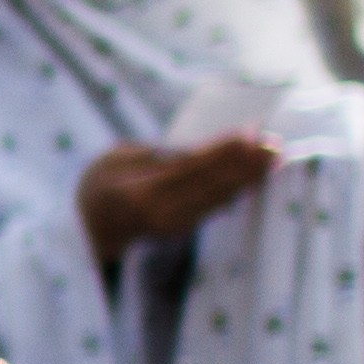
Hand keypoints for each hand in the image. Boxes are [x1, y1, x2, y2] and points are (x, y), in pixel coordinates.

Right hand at [79, 130, 279, 261]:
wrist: (88, 230)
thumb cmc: (98, 186)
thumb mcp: (114, 159)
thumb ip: (155, 154)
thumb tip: (197, 147)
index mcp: (141, 192)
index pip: (191, 167)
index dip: (223, 151)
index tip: (250, 134)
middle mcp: (162, 213)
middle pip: (213, 185)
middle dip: (247, 164)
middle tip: (276, 145)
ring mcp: (175, 225)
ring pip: (220, 198)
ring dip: (250, 178)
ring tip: (275, 159)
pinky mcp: (184, 229)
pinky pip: (216, 206)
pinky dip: (238, 189)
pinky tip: (256, 177)